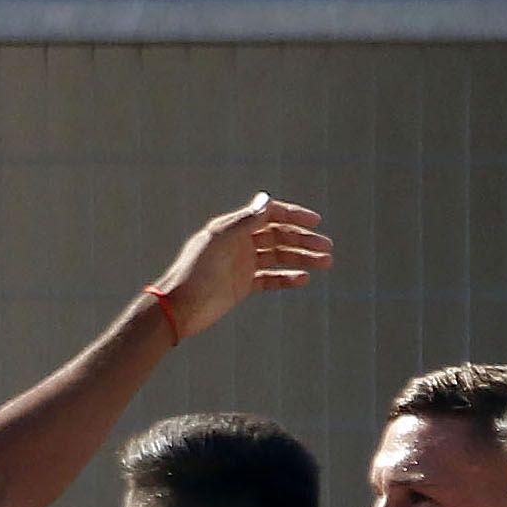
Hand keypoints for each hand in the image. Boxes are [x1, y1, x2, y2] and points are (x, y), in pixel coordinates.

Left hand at [146, 194, 333, 341]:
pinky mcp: (243, 285)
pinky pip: (270, 279)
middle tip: (327, 248)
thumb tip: (267, 200)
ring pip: (279, 257)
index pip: (270, 215)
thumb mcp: (219, 242)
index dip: (294, 216)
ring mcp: (243, 264)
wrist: (179, 307)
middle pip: (279, 236)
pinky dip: (287, 278)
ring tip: (325, 262)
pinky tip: (304, 279)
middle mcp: (241, 243)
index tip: (315, 221)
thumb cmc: (195, 271)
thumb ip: (244, 222)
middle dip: (304, 240)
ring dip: (302, 258)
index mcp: (234, 228)